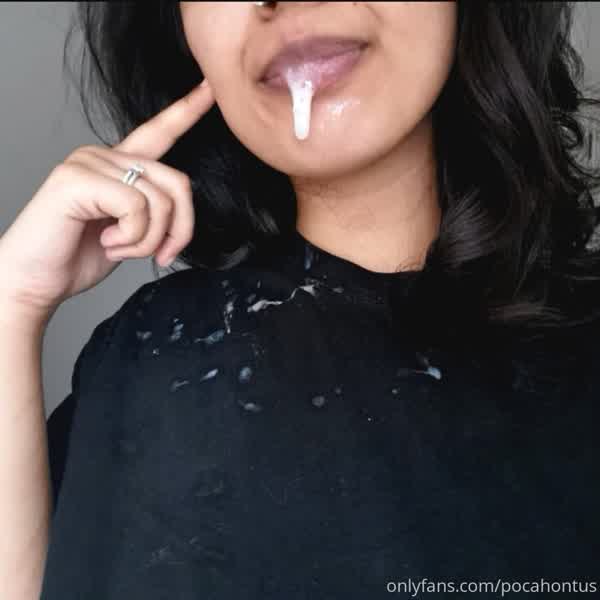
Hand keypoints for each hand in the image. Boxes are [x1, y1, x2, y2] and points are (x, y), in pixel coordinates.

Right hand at [0, 79, 214, 323]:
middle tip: (160, 255)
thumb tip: (182, 212)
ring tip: (119, 248)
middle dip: (180, 229)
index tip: (210, 88)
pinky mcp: (77, 179)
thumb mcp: (131, 232)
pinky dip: (132, 238)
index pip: (159, 133)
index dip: (186, 111)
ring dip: (148, 240)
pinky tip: (107, 243)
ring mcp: (88, 162)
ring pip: (160, 200)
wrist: (36, 281)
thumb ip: (154, 212)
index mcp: (118, 165)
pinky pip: (136, 207)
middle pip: (178, 182)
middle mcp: (103, 154)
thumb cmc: (78, 256)